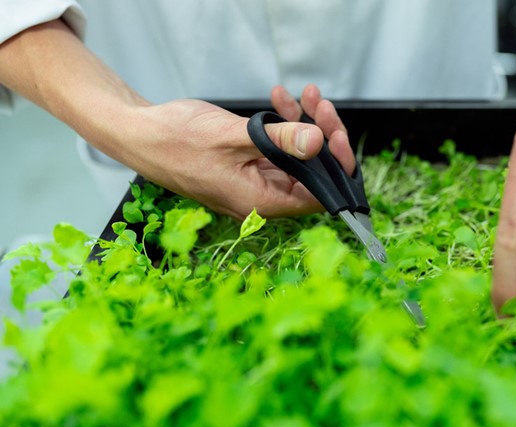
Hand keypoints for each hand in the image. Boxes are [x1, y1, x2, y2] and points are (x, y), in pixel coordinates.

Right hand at [115, 84, 353, 219]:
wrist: (139, 133)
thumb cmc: (176, 140)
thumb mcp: (234, 136)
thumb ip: (280, 140)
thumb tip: (318, 143)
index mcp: (261, 202)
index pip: (318, 195)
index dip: (335, 166)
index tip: (336, 134)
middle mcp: (261, 198)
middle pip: (311, 173)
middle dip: (321, 135)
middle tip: (320, 104)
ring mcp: (254, 182)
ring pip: (296, 158)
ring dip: (303, 125)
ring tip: (304, 95)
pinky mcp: (247, 166)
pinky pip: (277, 149)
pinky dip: (283, 125)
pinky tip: (280, 99)